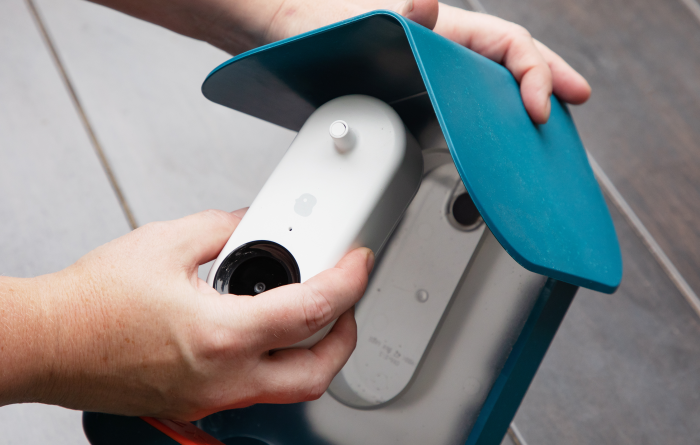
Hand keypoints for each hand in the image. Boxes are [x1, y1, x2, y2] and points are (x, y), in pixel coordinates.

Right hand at [41, 210, 372, 419]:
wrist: (46, 342)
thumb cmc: (90, 301)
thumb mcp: (167, 240)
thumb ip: (223, 226)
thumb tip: (249, 222)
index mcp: (223, 335)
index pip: (313, 310)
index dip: (348, 281)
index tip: (357, 263)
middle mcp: (223, 378)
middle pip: (317, 374)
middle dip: (344, 336)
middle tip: (344, 302)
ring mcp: (209, 399)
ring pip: (287, 389)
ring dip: (309, 354)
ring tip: (306, 316)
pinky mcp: (193, 404)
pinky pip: (251, 391)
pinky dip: (270, 362)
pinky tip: (256, 332)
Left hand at [263, 0, 590, 123]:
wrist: (291, 35)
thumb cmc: (327, 25)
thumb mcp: (365, 23)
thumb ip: (400, 17)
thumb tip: (425, 3)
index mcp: (447, 28)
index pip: (510, 44)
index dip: (535, 71)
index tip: (541, 106)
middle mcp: (448, 48)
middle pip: (512, 61)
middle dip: (548, 79)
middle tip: (576, 100)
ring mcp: (435, 72)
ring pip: (491, 83)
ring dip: (522, 103)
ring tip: (547, 129)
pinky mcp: (419, 93)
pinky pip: (464, 106)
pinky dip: (486, 122)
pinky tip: (493, 142)